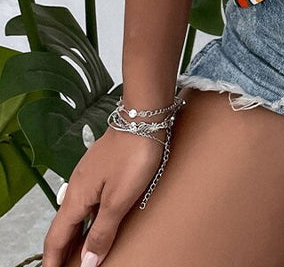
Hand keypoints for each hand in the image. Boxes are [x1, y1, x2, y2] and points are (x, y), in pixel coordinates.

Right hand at [42, 125, 165, 266]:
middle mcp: (77, 186)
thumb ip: (102, 231)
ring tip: (80, 250)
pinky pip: (88, 200)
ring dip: (75, 234)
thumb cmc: (133, 155)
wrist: (143, 117)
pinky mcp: (102, 167)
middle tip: (63, 266)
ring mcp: (89, 175)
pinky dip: (87, 217)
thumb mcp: (119, 200)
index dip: (53, 260)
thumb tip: (87, 262)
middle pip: (63, 225)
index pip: (57, 237)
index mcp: (77, 197)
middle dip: (62, 249)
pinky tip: (98, 219)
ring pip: (76, 212)